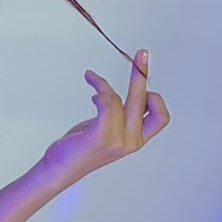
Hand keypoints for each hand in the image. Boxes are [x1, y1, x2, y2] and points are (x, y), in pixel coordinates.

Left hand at [40, 49, 169, 189]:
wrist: (60, 169)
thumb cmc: (81, 148)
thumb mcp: (106, 130)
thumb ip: (117, 116)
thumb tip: (115, 94)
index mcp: (136, 139)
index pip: (161, 117)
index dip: (156, 98)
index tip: (142, 84)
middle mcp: (131, 141)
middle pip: (145, 100)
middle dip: (143, 73)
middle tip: (142, 52)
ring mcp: (118, 140)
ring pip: (119, 98)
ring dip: (104, 84)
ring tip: (93, 79)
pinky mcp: (101, 136)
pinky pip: (106, 103)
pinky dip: (100, 90)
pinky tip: (92, 91)